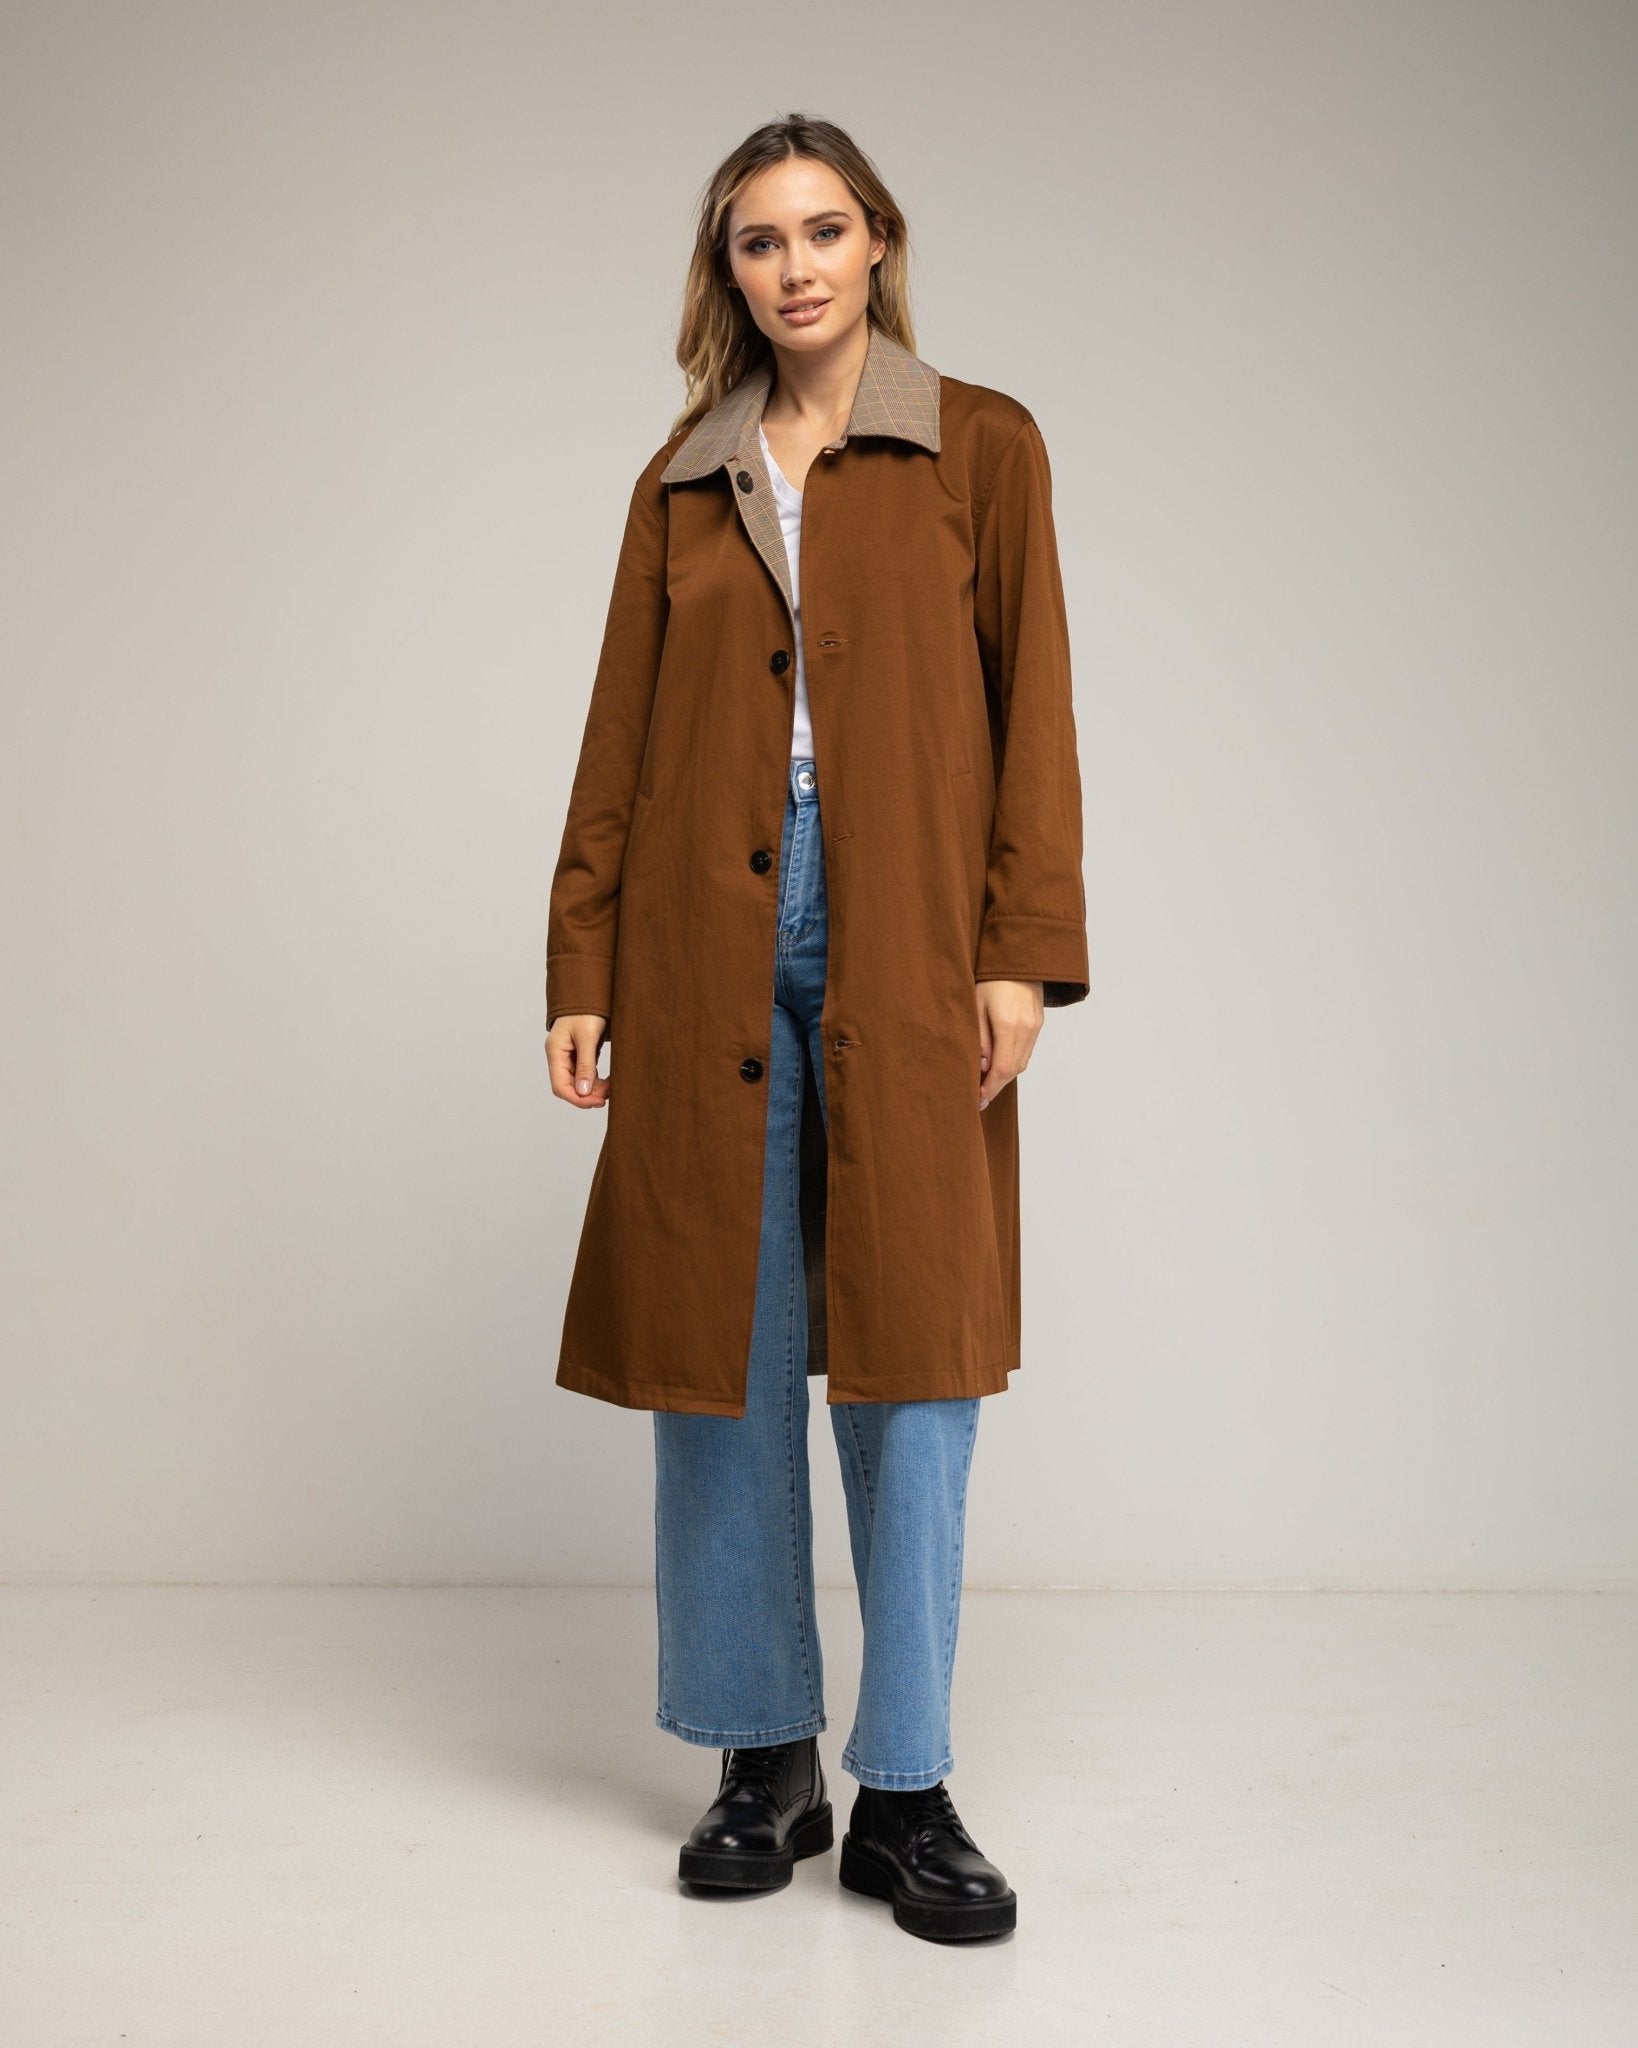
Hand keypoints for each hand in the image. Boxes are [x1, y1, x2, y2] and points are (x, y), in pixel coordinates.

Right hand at [546, 1013, 610, 1107]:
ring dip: (593, 1089)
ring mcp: (569, 1056)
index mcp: (555, 1052)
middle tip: (608, 1095)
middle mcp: (559, 1056)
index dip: (577, 1099)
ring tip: (610, 1088)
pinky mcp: (579, 1054)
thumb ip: (586, 1064)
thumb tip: (583, 1092)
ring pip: (578, 1082)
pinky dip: (595, 1081)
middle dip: (587, 1095)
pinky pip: (585, 1074)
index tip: (597, 1101)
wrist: (590, 992)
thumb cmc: (586, 1010)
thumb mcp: (588, 1037)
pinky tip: (607, 1082)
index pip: (560, 1086)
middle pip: (568, 1086)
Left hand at [974, 979, 1043, 1109]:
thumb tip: (984, 1067)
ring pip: (1022, 1063)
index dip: (989, 1088)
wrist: (1019, 956)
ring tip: (987, 1082)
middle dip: (996, 1086)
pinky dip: (1013, 1061)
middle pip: (1013, 1070)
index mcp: (1009, 1025)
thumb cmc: (991, 978)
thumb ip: (980, 1038)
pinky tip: (999, 1063)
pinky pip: (1026, 1051)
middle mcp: (1026, 1029)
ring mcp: (1035, 1026)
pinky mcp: (1038, 1023)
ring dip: (1005, 1075)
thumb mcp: (976, 1006)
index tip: (977, 1100)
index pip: (1001, 1069)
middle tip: (979, 1096)